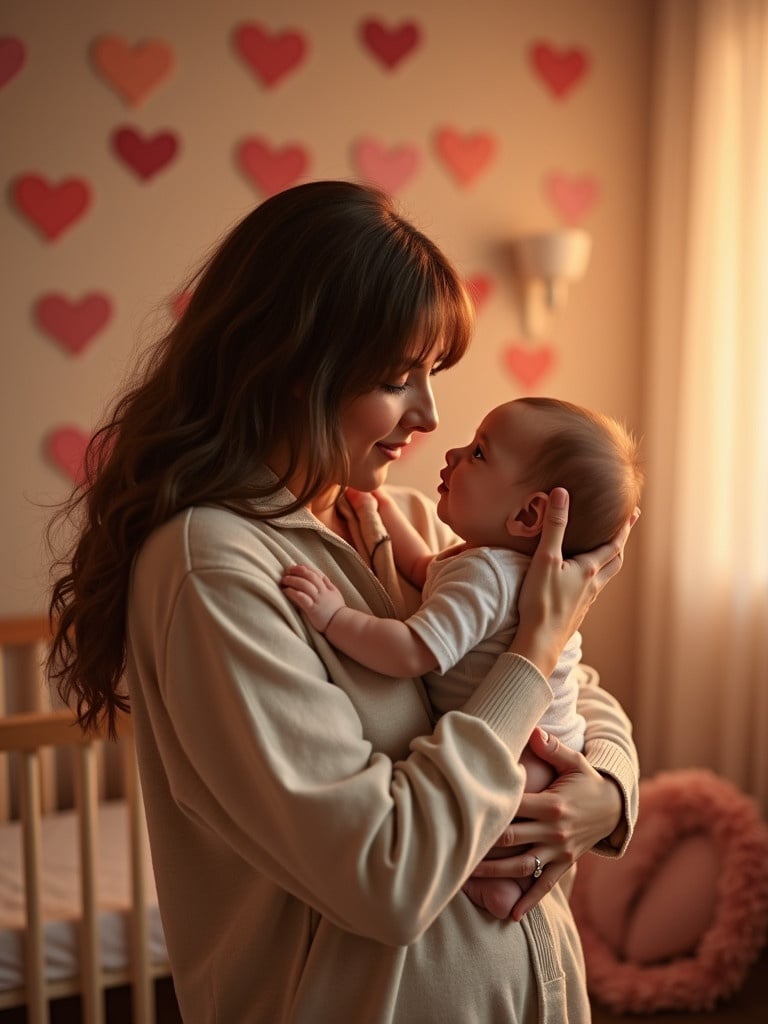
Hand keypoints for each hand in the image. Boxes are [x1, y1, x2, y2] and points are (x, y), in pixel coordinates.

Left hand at [281, 564, 344, 632]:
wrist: (342, 624)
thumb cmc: (337, 610)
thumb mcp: (335, 594)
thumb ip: (328, 585)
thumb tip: (323, 576)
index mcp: (326, 587)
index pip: (315, 573)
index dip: (304, 568)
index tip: (295, 566)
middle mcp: (322, 591)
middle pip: (309, 576)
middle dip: (297, 571)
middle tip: (287, 571)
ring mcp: (317, 600)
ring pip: (305, 585)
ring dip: (293, 580)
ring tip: (284, 580)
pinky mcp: (312, 609)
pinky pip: (302, 598)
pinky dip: (293, 593)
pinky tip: (286, 591)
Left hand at [468, 727, 623, 920]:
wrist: (615, 808)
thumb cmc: (587, 781)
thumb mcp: (575, 762)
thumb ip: (552, 748)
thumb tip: (532, 730)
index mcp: (552, 804)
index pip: (513, 807)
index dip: (489, 809)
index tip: (462, 810)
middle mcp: (554, 830)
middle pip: (512, 838)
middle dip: (482, 844)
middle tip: (452, 847)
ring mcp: (560, 850)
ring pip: (523, 865)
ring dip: (495, 873)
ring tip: (467, 877)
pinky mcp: (565, 864)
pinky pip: (545, 885)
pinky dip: (529, 901)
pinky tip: (511, 915)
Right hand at [512, 488, 638, 676]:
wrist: (539, 642)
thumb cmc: (542, 601)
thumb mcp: (545, 559)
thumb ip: (554, 526)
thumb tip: (561, 493)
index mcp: (589, 570)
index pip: (613, 544)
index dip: (624, 527)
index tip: (634, 513)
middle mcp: (592, 585)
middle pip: (615, 560)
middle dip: (621, 542)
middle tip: (626, 528)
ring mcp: (585, 601)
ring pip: (605, 577)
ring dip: (610, 561)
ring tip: (608, 551)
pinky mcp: (575, 612)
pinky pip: (592, 590)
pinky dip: (595, 578)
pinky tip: (584, 580)